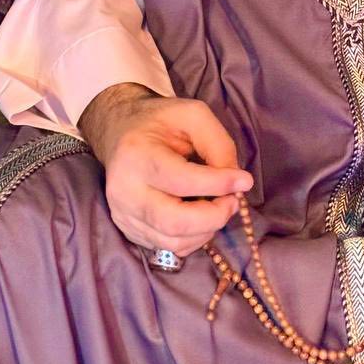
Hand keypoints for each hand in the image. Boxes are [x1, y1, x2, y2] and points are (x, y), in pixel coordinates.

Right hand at [78, 82, 252, 255]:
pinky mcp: (130, 231)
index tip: (244, 180)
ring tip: (219, 205)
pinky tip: (201, 216)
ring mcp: (124, 216)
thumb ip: (218, 144)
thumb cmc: (160, 122)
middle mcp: (124, 192)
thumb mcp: (193, 115)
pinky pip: (168, 248)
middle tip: (233, 201)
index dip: (218, 184)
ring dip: (207, 229)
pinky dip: (194, 237)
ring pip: (173, 241)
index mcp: (137, 156)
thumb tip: (236, 182)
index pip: (181, 180)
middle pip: (174, 222)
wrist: (120, 133)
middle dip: (214, 216)